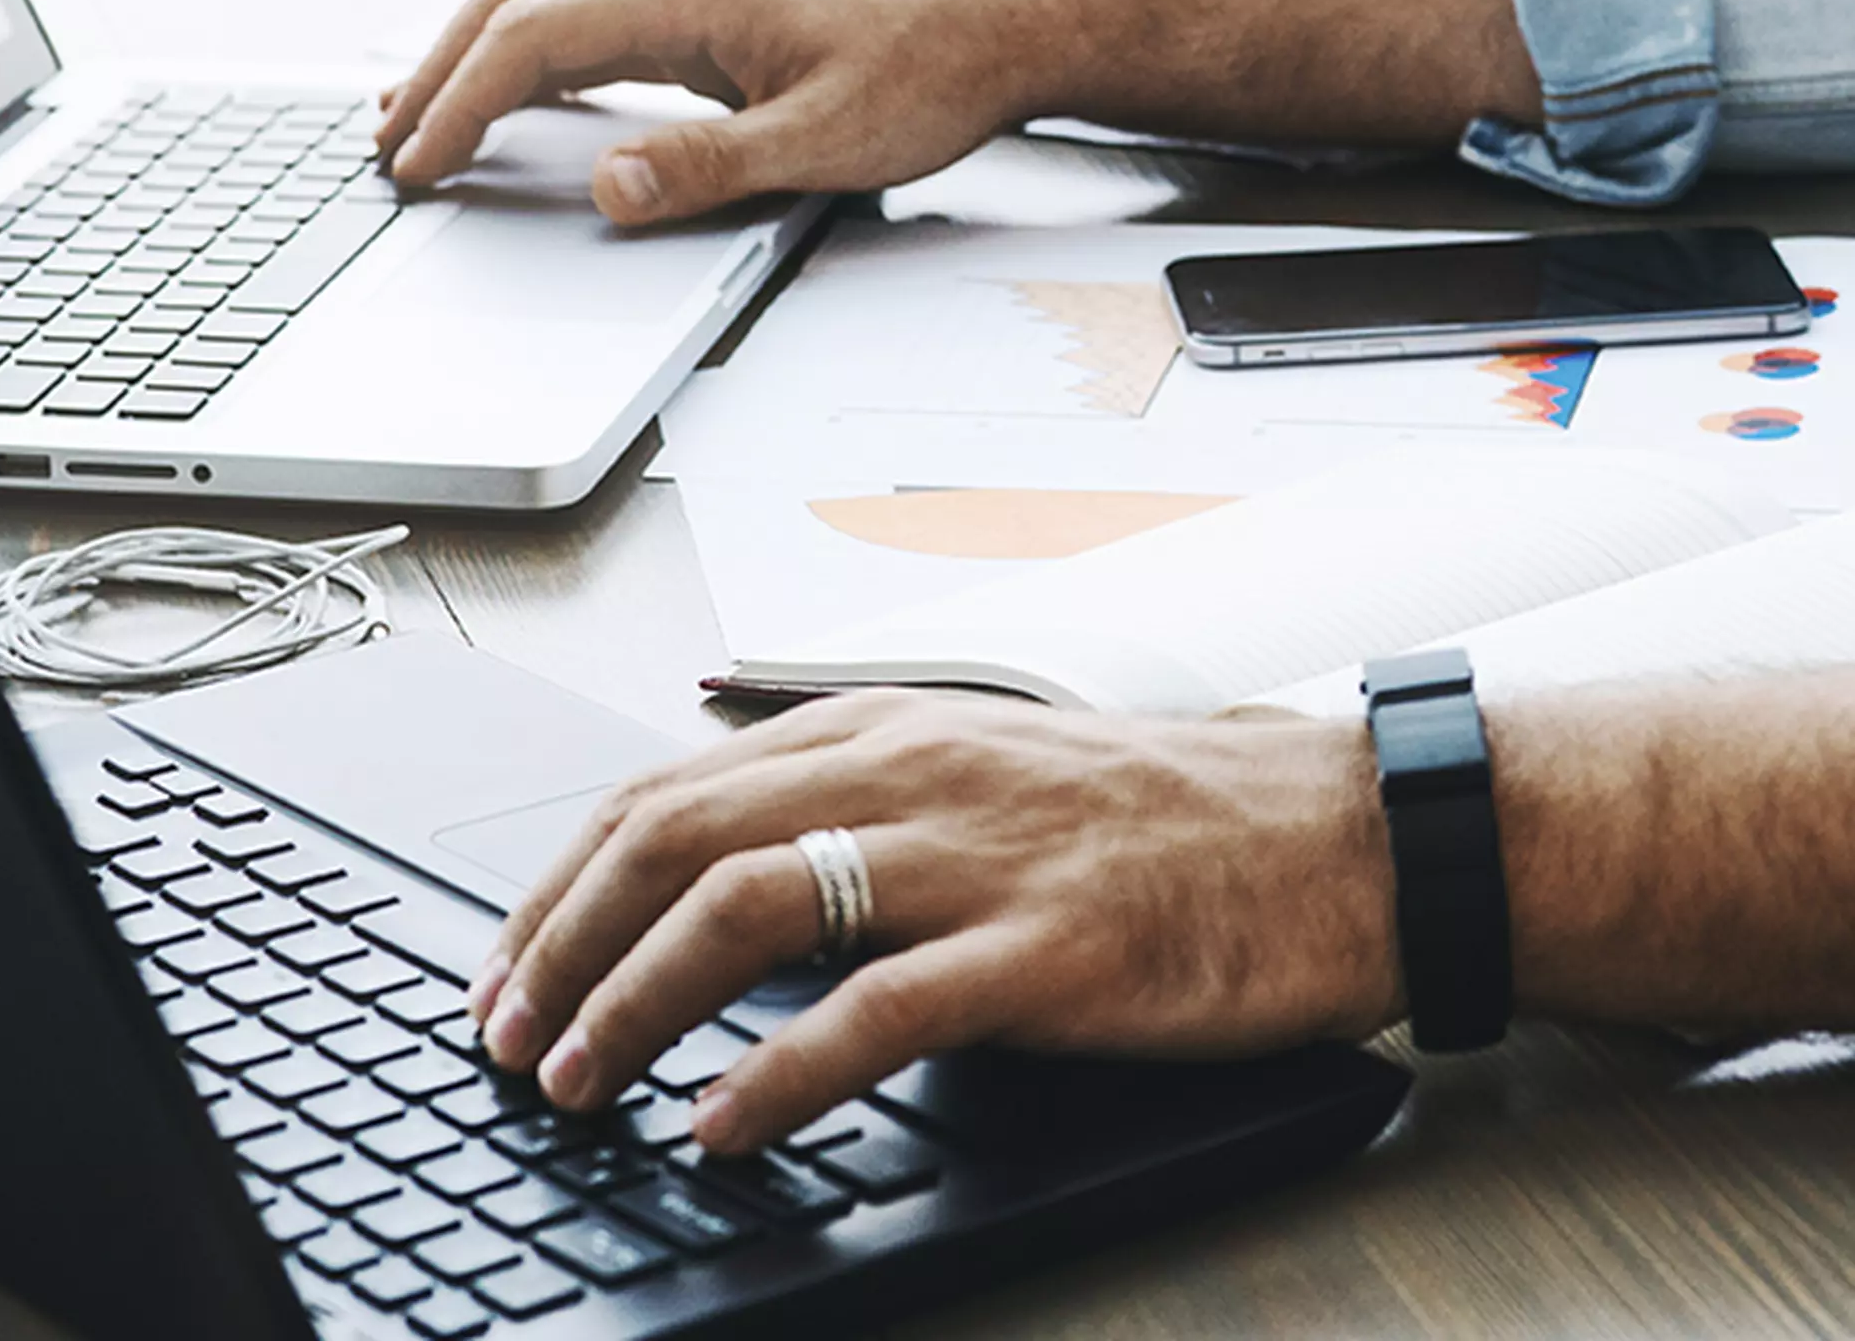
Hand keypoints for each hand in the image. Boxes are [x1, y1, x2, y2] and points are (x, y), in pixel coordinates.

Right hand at [373, 0, 1051, 223]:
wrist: (1012, 20)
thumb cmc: (935, 71)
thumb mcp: (828, 139)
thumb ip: (711, 165)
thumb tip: (606, 189)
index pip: (533, 35)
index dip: (459, 101)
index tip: (413, 164)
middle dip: (441, 65)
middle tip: (387, 142)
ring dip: (480, 49)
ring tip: (422, 114)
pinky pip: (600, 8)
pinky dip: (539, 48)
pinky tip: (523, 94)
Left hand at [465, 691, 1397, 1155]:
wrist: (1352, 836)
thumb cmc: (1185, 817)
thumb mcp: (1004, 767)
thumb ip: (875, 789)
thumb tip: (738, 844)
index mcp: (899, 727)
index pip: (668, 789)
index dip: (561, 886)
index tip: (507, 969)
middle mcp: (922, 771)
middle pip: (674, 836)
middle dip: (558, 945)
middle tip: (503, 1040)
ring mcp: (985, 858)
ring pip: (746, 906)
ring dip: (629, 1002)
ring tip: (576, 1082)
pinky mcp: (1050, 951)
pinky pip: (876, 1013)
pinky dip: (774, 1077)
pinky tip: (721, 1127)